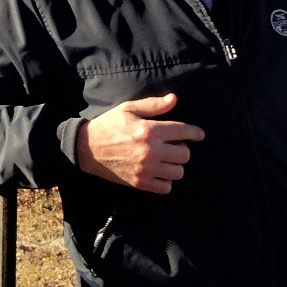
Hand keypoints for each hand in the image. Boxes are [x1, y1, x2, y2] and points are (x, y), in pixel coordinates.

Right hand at [74, 93, 204, 193]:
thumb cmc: (109, 125)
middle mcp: (151, 151)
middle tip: (173, 144)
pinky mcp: (140, 183)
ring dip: (175, 164)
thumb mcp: (128, 109)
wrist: (87, 149)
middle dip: (182, 148)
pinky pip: (166, 187)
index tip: (199, 134)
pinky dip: (166, 180)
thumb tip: (174, 99)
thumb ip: (153, 105)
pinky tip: (159, 171)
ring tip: (165, 158)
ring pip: (178, 172)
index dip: (195, 133)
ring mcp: (146, 170)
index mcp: (149, 130)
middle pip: (185, 154)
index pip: (183, 132)